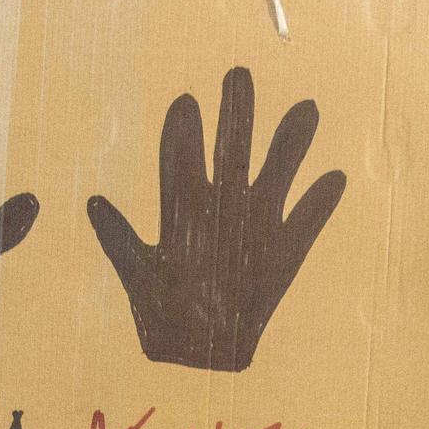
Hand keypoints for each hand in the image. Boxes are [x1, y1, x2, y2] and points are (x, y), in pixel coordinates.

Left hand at [89, 67, 344, 372]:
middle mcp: (222, 207)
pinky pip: (306, 224)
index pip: (181, 159)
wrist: (198, 353)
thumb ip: (120, 240)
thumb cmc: (161, 314)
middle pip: (230, 150)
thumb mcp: (136, 275)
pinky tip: (334, 179)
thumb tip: (94, 203)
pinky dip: (319, 205)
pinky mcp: (282, 254)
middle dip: (235, 115)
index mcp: (184, 209)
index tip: (184, 102)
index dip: (182, 133)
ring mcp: (255, 226)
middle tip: (238, 75)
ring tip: (305, 108)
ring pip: (275, 173)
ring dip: (289, 144)